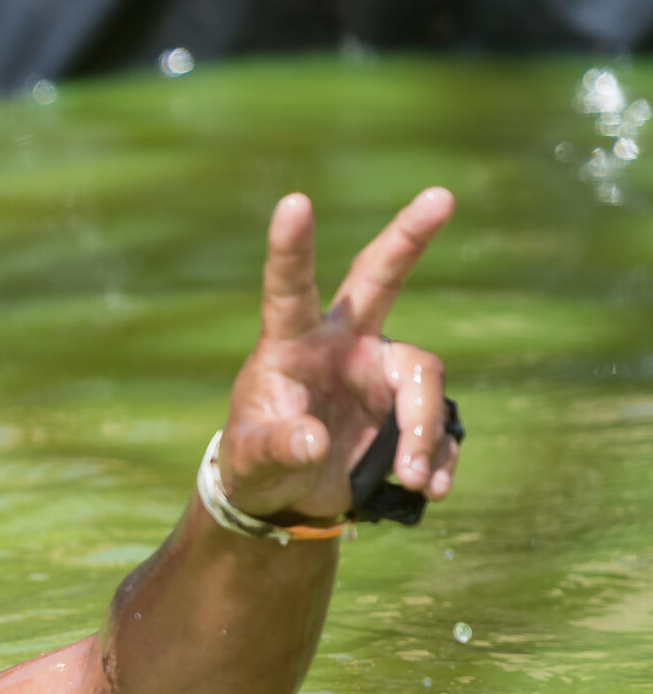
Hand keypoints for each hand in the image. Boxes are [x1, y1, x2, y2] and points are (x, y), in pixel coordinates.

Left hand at [223, 189, 459, 522]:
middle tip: (441, 196)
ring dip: (426, 432)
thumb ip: (278, 449)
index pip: (288, 289)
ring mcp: (378, 371)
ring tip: (413, 480)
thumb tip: (313, 441)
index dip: (291, 248)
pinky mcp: (406, 406)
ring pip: (423, 381)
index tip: (294, 202)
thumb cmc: (255, 465)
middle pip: (379, 279)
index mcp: (290, 344)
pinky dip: (440, 457)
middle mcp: (341, 344)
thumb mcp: (252, 463)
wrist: (284, 497)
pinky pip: (440, 423)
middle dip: (409, 237)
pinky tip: (430, 488)